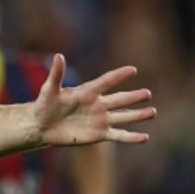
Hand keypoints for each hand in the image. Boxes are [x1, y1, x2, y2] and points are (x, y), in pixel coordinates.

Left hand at [32, 55, 153, 147]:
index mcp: (88, 92)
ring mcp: (100, 120)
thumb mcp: (49, 89)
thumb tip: (58, 56)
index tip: (133, 70)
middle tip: (148, 93)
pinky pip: (119, 135)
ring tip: (153, 112)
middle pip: (120, 99)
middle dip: (134, 97)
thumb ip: (56, 74)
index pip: (107, 81)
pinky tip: (145, 137)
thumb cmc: (44, 105)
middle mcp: (98, 105)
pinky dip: (131, 137)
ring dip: (138, 115)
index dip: (119, 76)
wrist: (41, 126)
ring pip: (123, 117)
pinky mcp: (99, 135)